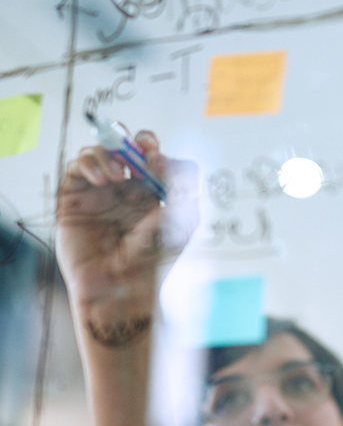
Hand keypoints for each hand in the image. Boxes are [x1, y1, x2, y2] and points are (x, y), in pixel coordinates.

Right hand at [56, 131, 196, 343]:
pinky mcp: (75, 198)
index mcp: (155, 192)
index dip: (156, 150)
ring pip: (101, 151)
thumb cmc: (155, 259)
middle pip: (128, 146)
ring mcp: (100, 192)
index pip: (156, 157)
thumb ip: (180, 184)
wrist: (119, 286)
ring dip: (110, 152)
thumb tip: (156, 156)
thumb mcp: (183, 222)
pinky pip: (78, 166)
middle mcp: (128, 189)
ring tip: (117, 176)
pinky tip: (102, 179)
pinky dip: (89, 162)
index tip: (157, 158)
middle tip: (140, 148)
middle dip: (134, 139)